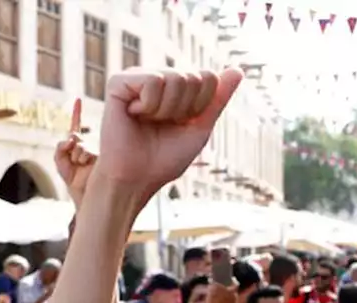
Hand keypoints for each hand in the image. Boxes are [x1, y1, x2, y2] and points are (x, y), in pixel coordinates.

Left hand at [54, 99, 95, 208]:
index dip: (77, 113)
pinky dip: (83, 155)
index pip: (76, 128)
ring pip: (84, 147)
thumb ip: (59, 153)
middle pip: (79, 138)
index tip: (78, 99)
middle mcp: (90, 149)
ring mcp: (99, 154)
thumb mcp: (64, 169)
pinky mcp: (106, 159)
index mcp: (79, 149)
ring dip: (79, 155)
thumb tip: (68, 140)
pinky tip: (85, 160)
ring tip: (82, 166)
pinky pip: (89, 152)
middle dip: (74, 148)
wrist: (94, 205)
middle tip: (77, 161)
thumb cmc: (79, 189)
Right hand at [95, 68, 242, 201]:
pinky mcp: (119, 82)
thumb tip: (237, 69)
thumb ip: (218, 99)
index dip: (202, 105)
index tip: (183, 123)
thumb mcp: (200, 128)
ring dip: (166, 110)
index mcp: (176, 88)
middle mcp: (158, 78)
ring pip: (175, 77)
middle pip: (193, 77)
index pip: (209, 77)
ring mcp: (138, 78)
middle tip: (163, 125)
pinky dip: (149, 105)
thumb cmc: (164, 158)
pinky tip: (134, 114)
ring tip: (148, 121)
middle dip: (184, 109)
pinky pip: (153, 80)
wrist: (135, 179)